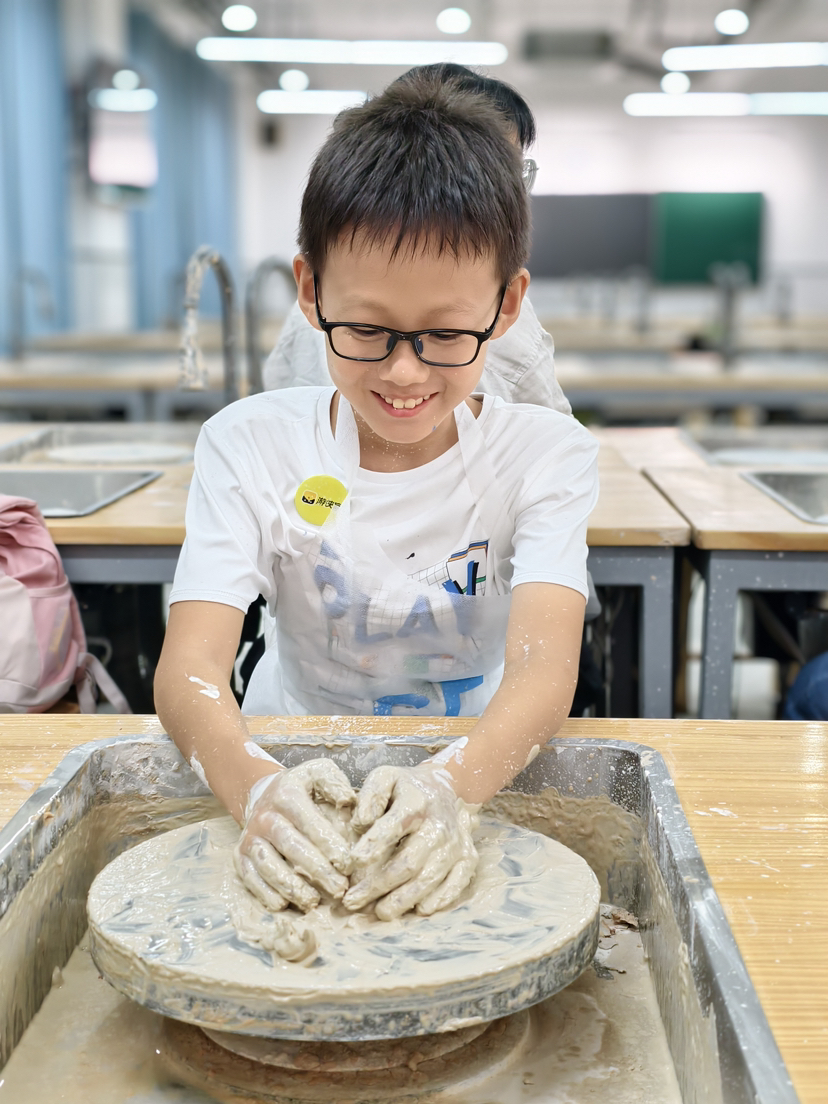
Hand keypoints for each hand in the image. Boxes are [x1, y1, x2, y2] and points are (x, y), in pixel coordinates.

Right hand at [234, 759, 355, 912]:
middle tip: (339, 889)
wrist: (264, 792)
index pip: (310, 823)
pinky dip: (264, 893)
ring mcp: (250, 837)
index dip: (329, 845)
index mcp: (287, 794)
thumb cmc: (302, 788)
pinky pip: (249, 877)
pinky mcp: (240, 854)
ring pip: (268, 865)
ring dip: (291, 886)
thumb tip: (349, 801)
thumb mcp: (319, 773)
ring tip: (313, 902)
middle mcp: (265, 816)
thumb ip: (335, 785)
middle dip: (317, 870)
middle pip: (291, 846)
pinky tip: (283, 905)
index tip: (348, 865)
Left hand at [342, 763, 478, 920]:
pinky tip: (419, 909)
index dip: (373, 845)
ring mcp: (455, 844)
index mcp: (416, 802)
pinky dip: (438, 899)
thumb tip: (361, 823)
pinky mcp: (467, 858)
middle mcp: (439, 825)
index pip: (393, 826)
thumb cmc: (406, 788)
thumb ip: (370, 796)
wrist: (445, 787)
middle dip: (378, 885)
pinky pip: (456, 884)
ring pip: (429, 879)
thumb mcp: (385, 778)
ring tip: (379, 912)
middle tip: (353, 901)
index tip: (353, 861)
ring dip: (403, 899)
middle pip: (408, 862)